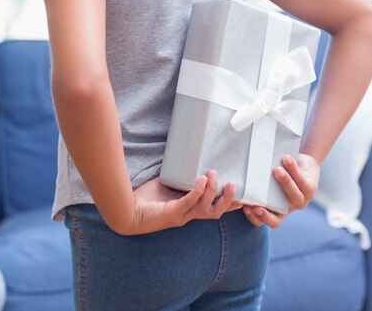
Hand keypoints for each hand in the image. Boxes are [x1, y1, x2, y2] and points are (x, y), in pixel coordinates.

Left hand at [127, 170, 241, 234]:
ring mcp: (180, 216)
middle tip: (234, 184)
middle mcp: (188, 215)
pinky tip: (201, 180)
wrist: (127, 211)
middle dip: (227, 200)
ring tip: (214, 174)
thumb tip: (186, 156)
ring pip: (205, 208)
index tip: (245, 197)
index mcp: (189, 210)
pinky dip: (197, 192)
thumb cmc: (146, 199)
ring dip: (212, 191)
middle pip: (215, 212)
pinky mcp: (171, 213)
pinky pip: (188, 203)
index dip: (229, 205)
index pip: (214, 209)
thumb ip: (179, 176)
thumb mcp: (167, 185)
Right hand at [243, 152, 319, 227]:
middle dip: (265, 214)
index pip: (262, 222)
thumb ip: (256, 182)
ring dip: (284, 183)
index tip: (245, 207)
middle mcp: (287, 209)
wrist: (302, 163)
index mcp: (275, 211)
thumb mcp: (267, 180)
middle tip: (256, 204)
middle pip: (276, 221)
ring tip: (276, 170)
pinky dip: (293, 169)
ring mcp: (300, 201)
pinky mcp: (311, 189)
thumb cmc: (278, 171)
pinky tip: (286, 159)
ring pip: (293, 196)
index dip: (254, 218)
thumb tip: (233, 175)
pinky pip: (301, 180)